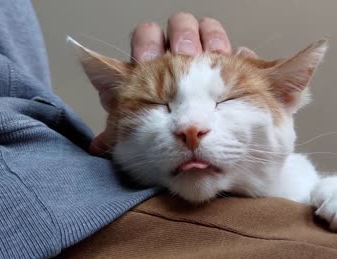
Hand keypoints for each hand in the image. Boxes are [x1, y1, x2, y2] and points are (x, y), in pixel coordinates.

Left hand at [89, 12, 243, 154]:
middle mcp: (182, 59)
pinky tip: (238, 64)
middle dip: (182, 36)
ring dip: (211, 38)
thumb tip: (95, 144)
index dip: (147, 43)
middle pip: (179, 25)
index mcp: (155, 67)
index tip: (148, 60)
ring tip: (214, 57)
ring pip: (208, 29)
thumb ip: (121, 134)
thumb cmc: (169, 145)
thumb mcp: (141, 141)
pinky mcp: (237, 73)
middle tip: (185, 56)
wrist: (208, 154)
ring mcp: (211, 63)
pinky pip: (241, 53)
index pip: (146, 38)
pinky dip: (240, 56)